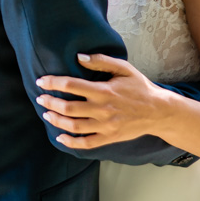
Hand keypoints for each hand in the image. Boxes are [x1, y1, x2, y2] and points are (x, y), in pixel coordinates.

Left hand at [35, 53, 170, 149]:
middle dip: (50, 103)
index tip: (41, 81)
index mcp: (104, 91)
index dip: (53, 83)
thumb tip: (78, 57)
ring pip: (74, 126)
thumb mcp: (124, 68)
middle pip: (68, 108)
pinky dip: (71, 142)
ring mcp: (106, 126)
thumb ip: (101, 61)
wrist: (159, 111)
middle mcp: (103, 109)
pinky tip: (60, 138)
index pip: (71, 85)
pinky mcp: (109, 137)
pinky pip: (86, 143)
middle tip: (40, 99)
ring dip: (57, 121)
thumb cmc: (140, 87)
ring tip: (46, 114)